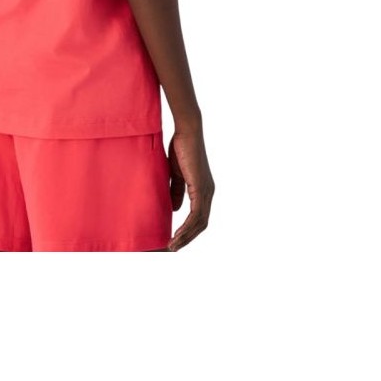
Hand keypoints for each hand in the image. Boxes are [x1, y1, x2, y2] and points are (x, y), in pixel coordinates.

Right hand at [166, 127, 214, 250]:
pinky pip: (196, 214)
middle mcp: (208, 193)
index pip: (199, 217)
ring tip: (172, 246)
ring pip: (199, 223)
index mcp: (203, 190)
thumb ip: (176, 191)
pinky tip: (177, 234)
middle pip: (201, 224)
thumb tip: (175, 209)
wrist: (187, 132)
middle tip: (173, 249)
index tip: (175, 239)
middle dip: (187, 238)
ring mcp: (206, 191)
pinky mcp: (201, 188)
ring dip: (186, 236)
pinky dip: (186, 227)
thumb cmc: (180, 148)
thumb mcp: (175, 174)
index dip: (188, 230)